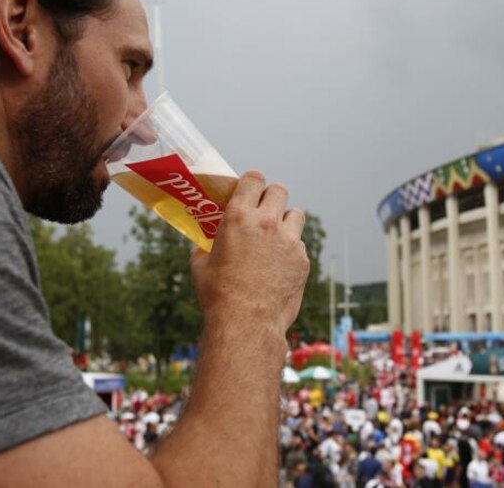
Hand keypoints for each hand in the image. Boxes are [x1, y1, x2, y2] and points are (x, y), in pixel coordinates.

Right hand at [191, 170, 308, 337]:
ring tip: (276, 235)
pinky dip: (291, 248)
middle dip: (271, 197)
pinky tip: (280, 264)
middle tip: (264, 211)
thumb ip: (204, 247)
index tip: (250, 189)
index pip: (254, 179)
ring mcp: (289, 241)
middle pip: (279, 190)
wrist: (247, 323)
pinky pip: (299, 244)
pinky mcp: (302, 259)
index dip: (252, 181)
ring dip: (287, 219)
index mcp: (238, 217)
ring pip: (296, 214)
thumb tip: (203, 246)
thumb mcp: (200, 265)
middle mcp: (267, 222)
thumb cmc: (218, 295)